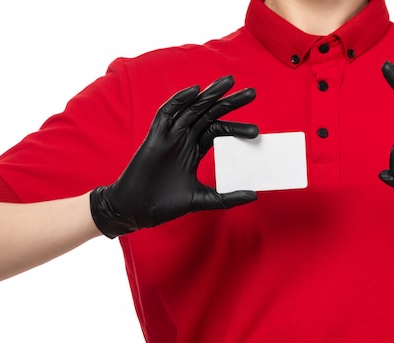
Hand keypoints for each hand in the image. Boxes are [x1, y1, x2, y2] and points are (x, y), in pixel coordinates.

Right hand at [90, 75, 258, 237]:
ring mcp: (169, 136)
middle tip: (252, 93)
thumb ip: (227, 197)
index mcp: (194, 150)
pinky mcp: (155, 137)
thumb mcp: (203, 200)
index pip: (219, 130)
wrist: (137, 210)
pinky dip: (180, 100)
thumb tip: (254, 195)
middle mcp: (183, 138)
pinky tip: (196, 91)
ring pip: (192, 108)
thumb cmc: (165, 204)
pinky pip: (167, 113)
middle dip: (230, 101)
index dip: (237, 127)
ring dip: (210, 94)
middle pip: (210, 113)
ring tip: (230, 81)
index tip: (257, 132)